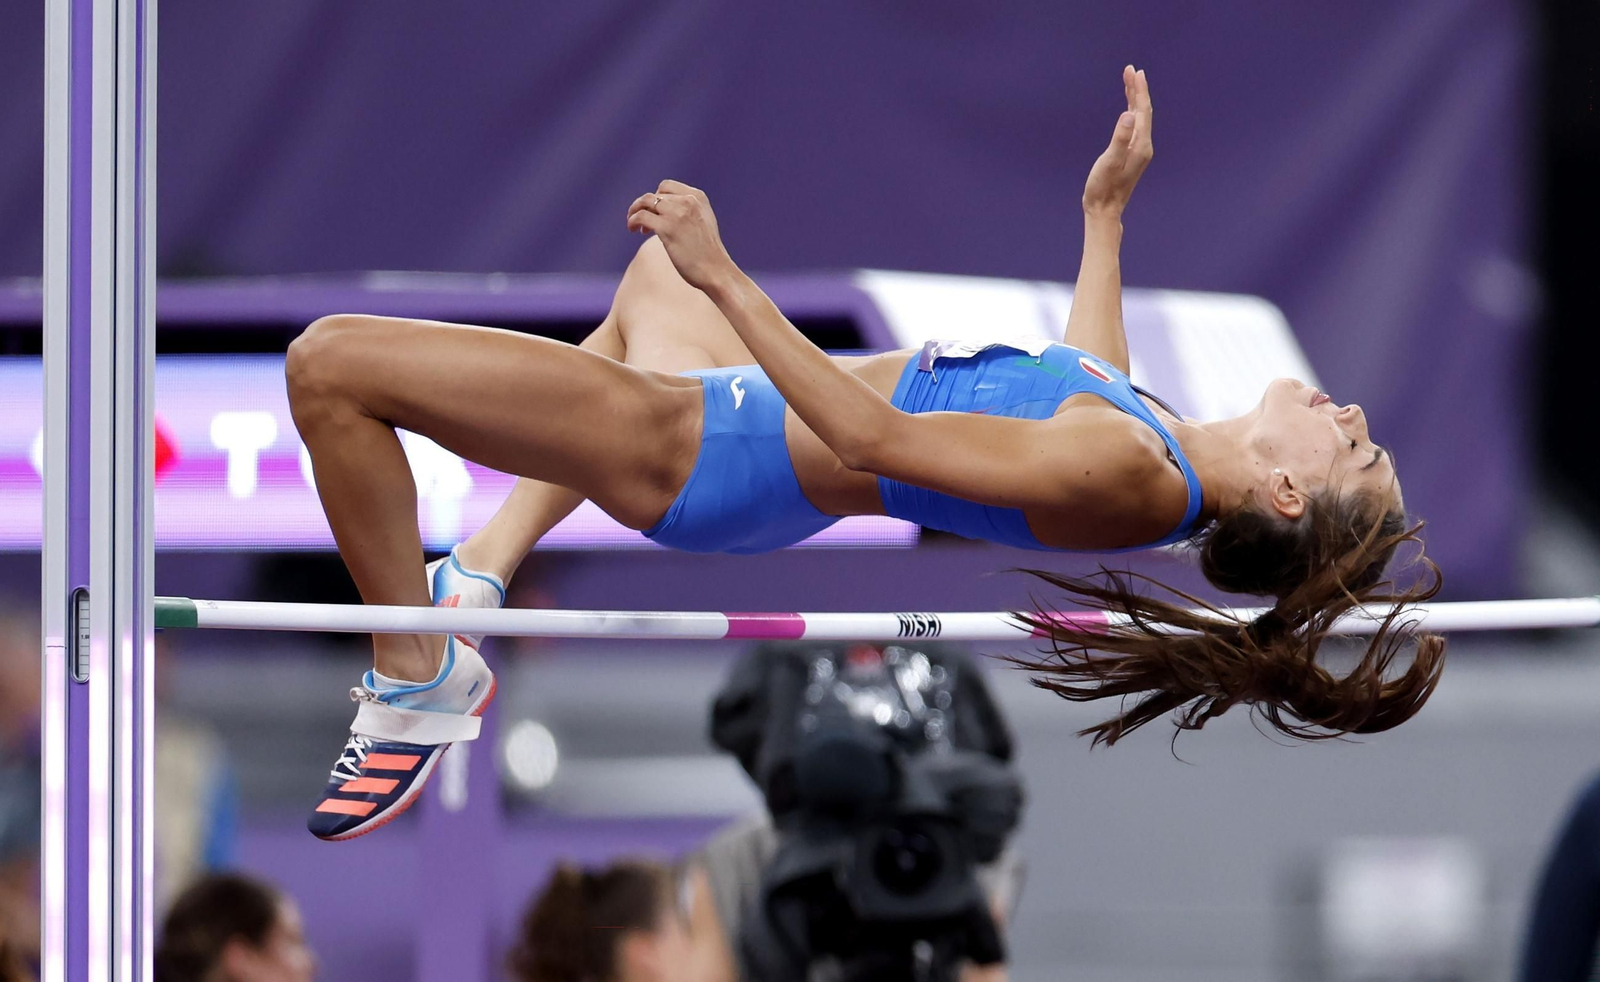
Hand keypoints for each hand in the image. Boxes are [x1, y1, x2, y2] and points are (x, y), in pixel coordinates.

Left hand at [626, 180, 737, 292]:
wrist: (716, 271)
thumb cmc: (709, 253)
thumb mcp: (704, 222)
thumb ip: (689, 211)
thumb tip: (666, 210)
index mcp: (698, 197)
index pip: (667, 186)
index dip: (655, 197)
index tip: (653, 211)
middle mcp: (688, 201)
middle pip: (654, 195)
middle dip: (643, 206)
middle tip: (640, 221)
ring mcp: (677, 214)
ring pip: (645, 201)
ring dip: (634, 211)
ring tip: (633, 225)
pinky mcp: (667, 228)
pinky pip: (641, 217)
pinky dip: (633, 221)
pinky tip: (633, 230)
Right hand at [1081, 65, 1152, 217]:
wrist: (1104, 211)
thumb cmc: (1103, 188)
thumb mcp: (1109, 162)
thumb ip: (1120, 138)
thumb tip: (1129, 114)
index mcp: (1140, 145)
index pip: (1142, 111)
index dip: (1139, 90)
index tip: (1134, 71)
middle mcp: (1144, 146)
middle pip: (1144, 111)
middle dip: (1138, 90)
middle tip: (1131, 70)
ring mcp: (1139, 151)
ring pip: (1140, 118)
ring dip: (1135, 99)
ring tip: (1130, 82)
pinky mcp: (1132, 155)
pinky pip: (1135, 126)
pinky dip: (1132, 112)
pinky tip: (1128, 108)